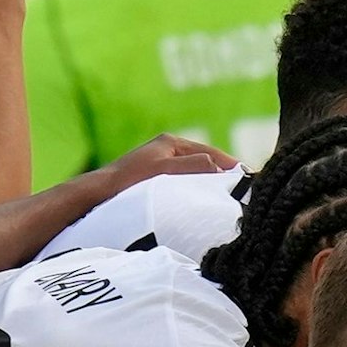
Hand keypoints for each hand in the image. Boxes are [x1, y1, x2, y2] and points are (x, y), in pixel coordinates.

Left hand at [97, 134, 239, 197]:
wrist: (98, 194)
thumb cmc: (129, 181)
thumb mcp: (165, 171)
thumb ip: (192, 166)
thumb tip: (219, 167)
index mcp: (172, 143)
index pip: (211, 153)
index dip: (230, 166)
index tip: (248, 179)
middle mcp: (167, 150)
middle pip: (204, 163)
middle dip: (222, 175)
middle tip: (242, 191)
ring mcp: (161, 165)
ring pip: (195, 175)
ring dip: (209, 185)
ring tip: (226, 200)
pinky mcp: (155, 180)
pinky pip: (184, 184)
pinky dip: (196, 191)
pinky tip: (202, 204)